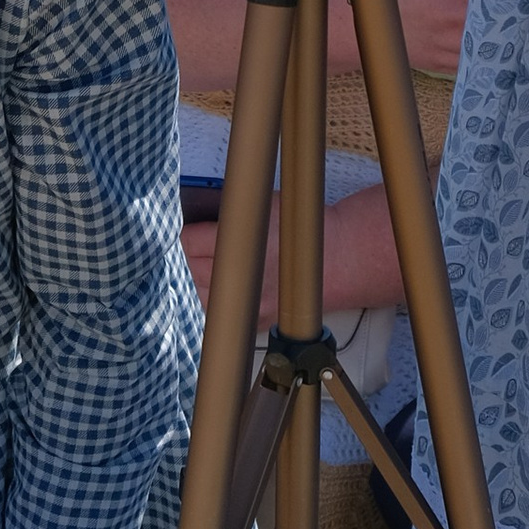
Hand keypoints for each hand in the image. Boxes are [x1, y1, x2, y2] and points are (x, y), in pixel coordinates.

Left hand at [182, 179, 407, 323]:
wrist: (338, 258)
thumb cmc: (300, 227)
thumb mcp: (263, 206)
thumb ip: (231, 214)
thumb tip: (197, 215)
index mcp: (247, 245)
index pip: (190, 242)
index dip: (191, 232)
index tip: (195, 228)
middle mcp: (247, 280)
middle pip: (193, 269)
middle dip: (196, 256)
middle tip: (207, 246)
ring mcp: (252, 306)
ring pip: (203, 296)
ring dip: (205, 280)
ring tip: (218, 267)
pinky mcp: (258, 322)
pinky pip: (225, 314)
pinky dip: (222, 300)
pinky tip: (233, 286)